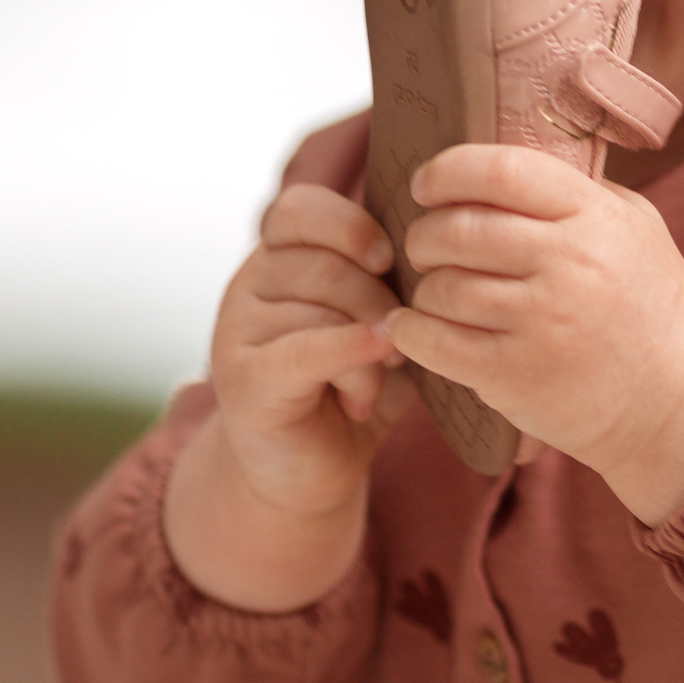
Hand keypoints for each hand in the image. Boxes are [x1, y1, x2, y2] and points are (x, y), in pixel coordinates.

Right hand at [168, 182, 419, 609]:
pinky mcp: (242, 379)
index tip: (390, 258)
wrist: (307, 473)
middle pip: (320, 261)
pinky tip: (370, 380)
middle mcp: (249, 285)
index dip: (350, 225)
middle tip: (399, 344)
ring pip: (316, 306)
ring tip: (374, 386)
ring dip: (366, 346)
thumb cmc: (353, 389)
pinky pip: (302, 348)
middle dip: (376, 299)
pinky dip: (348, 354)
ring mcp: (237, 330)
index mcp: (279, 258)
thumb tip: (446, 254)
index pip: (299, 209)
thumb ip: (397, 287)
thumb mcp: (381, 326)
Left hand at [383, 144, 683, 524]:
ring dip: (423, 287)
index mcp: (595, 216)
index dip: (448, 170)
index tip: (426, 184)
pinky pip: (436, 342)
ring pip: (442, 286)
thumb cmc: (653, 308)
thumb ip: (577, 192)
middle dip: (424, 235)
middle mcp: (569, 262)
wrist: (682, 402)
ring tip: (434, 293)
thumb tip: (504, 165)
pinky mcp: (518, 375)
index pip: (501, 170)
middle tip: (425, 247)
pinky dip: (411, 331)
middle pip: (458, 229)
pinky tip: (414, 329)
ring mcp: (542, 321)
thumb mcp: (635, 227)